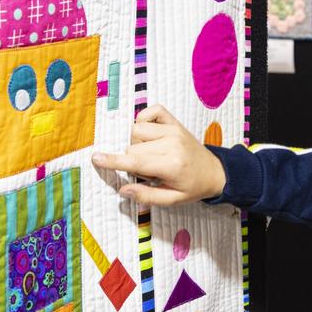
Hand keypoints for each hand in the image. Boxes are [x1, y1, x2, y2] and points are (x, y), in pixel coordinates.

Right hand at [91, 105, 226, 205]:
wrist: (215, 172)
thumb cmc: (192, 187)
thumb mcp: (173, 200)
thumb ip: (147, 196)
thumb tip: (123, 189)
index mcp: (171, 165)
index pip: (136, 161)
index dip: (114, 161)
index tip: (96, 158)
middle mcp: (171, 143)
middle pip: (132, 147)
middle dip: (133, 160)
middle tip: (150, 170)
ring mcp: (173, 129)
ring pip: (136, 130)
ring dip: (137, 143)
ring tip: (152, 155)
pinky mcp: (175, 121)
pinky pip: (151, 111)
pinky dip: (144, 120)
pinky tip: (150, 134)